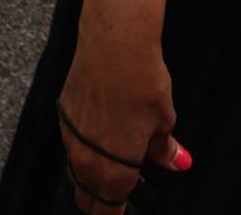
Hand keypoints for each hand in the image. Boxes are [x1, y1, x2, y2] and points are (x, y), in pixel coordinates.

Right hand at [57, 35, 187, 212]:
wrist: (113, 43)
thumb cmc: (142, 80)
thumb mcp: (163, 117)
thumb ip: (163, 148)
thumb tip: (178, 162)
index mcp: (115, 171)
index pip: (109, 211)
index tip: (125, 211)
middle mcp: (88, 162)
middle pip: (87, 199)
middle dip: (100, 202)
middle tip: (117, 195)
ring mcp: (71, 140)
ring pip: (77, 173)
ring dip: (90, 175)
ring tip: (111, 160)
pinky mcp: (63, 117)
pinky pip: (72, 145)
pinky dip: (83, 147)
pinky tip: (98, 130)